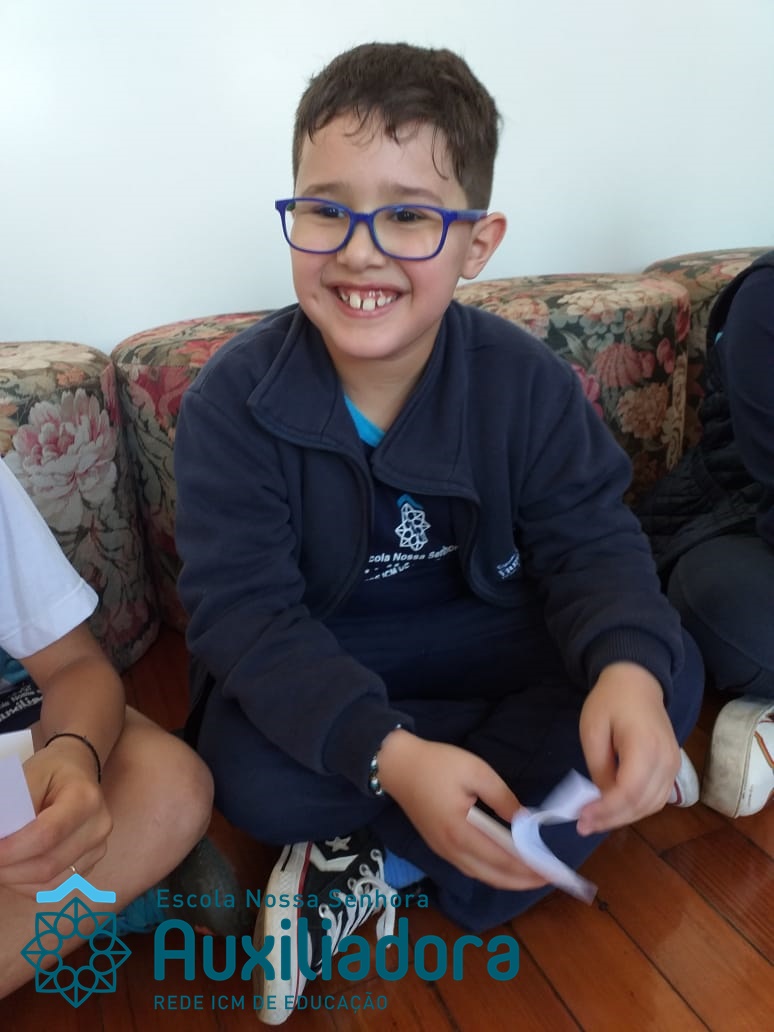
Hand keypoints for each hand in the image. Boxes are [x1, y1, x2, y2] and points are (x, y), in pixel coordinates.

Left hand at [0, 740, 112, 896]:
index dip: (13, 849)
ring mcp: (97, 848)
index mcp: (85, 798)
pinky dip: (28, 885)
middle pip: (48, 864)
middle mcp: (98, 827)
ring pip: (50, 882)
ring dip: (16, 880)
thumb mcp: (29, 776)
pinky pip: (55, 887)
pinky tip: (16, 869)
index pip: (47, 835)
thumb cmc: (51, 771)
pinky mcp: (91, 863)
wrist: (78, 770)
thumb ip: (12, 808)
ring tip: (1, 863)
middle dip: (9, 869)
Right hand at [377, 730, 547, 891]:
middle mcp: (451, 848)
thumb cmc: (437, 764)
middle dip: (523, 881)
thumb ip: (502, 797)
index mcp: (461, 830)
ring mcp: (442, 850)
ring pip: (480, 875)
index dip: (529, 868)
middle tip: (549, 879)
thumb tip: (524, 821)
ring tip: (531, 876)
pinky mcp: (438, 846)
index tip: (552, 872)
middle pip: (492, 875)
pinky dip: (491, 872)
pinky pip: (469, 868)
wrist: (397, 765)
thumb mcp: (476, 770)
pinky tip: (503, 867)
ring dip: (508, 879)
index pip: (502, 858)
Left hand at [577, 662, 679, 834]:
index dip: (606, 810)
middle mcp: (666, 759)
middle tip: (583, 826)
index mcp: (645, 745)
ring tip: (595, 820)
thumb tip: (602, 799)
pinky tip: (615, 809)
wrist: (637, 682)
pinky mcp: (673, 766)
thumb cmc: (610, 701)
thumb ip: (598, 767)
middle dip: (611, 819)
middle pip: (642, 803)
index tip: (581, 818)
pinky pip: (658, 797)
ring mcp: (674, 764)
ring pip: (652, 805)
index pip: (629, 791)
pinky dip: (637, 808)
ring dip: (624, 817)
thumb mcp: (592, 729)